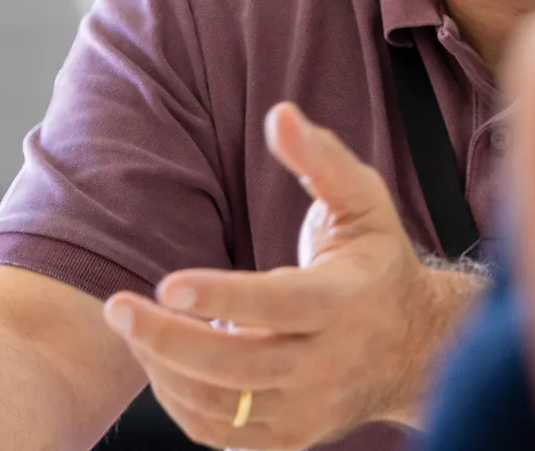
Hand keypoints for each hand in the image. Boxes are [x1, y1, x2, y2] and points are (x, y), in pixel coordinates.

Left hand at [105, 103, 483, 449]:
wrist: (417, 348)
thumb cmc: (378, 260)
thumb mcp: (362, 201)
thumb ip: (321, 158)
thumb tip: (279, 116)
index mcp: (345, 302)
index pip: (278, 306)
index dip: (222, 297)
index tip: (168, 281)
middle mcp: (328, 364)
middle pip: (236, 367)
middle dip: (167, 339)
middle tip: (117, 306)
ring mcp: (308, 408)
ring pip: (221, 405)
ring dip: (165, 368)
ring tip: (133, 325)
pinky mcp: (291, 437)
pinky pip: (221, 432)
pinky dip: (181, 400)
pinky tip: (164, 360)